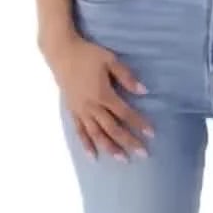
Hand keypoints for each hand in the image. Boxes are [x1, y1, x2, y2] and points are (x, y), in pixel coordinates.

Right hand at [48, 33, 150, 158]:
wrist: (61, 52)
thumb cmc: (88, 55)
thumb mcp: (110, 60)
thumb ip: (126, 76)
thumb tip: (143, 91)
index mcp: (103, 94)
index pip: (125, 113)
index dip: (139, 123)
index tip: (151, 133)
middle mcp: (92, 106)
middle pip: (112, 128)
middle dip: (128, 141)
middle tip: (143, 154)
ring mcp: (81, 111)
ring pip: (96, 134)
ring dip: (110, 148)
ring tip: (122, 159)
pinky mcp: (72, 111)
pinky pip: (79, 131)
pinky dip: (86, 145)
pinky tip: (93, 156)